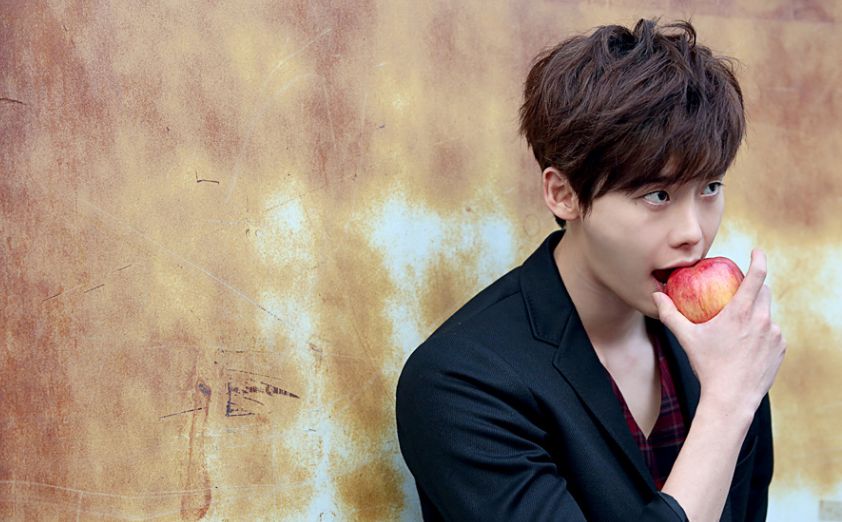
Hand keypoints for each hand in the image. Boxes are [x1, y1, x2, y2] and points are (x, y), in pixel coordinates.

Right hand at [652, 249, 786, 413]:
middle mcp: (762, 320)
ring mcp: (775, 335)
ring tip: (739, 329)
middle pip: (764, 292)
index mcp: (740, 313)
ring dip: (756, 314)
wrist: (731, 399)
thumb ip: (670, 314)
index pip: (756, 277)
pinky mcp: (780, 349)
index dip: (759, 260)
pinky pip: (773, 333)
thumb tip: (656, 295)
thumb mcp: (686, 338)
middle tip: (740, 292)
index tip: (756, 252)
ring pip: (768, 314)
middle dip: (755, 287)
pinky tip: (748, 347)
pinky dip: (762, 333)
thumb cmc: (707, 366)